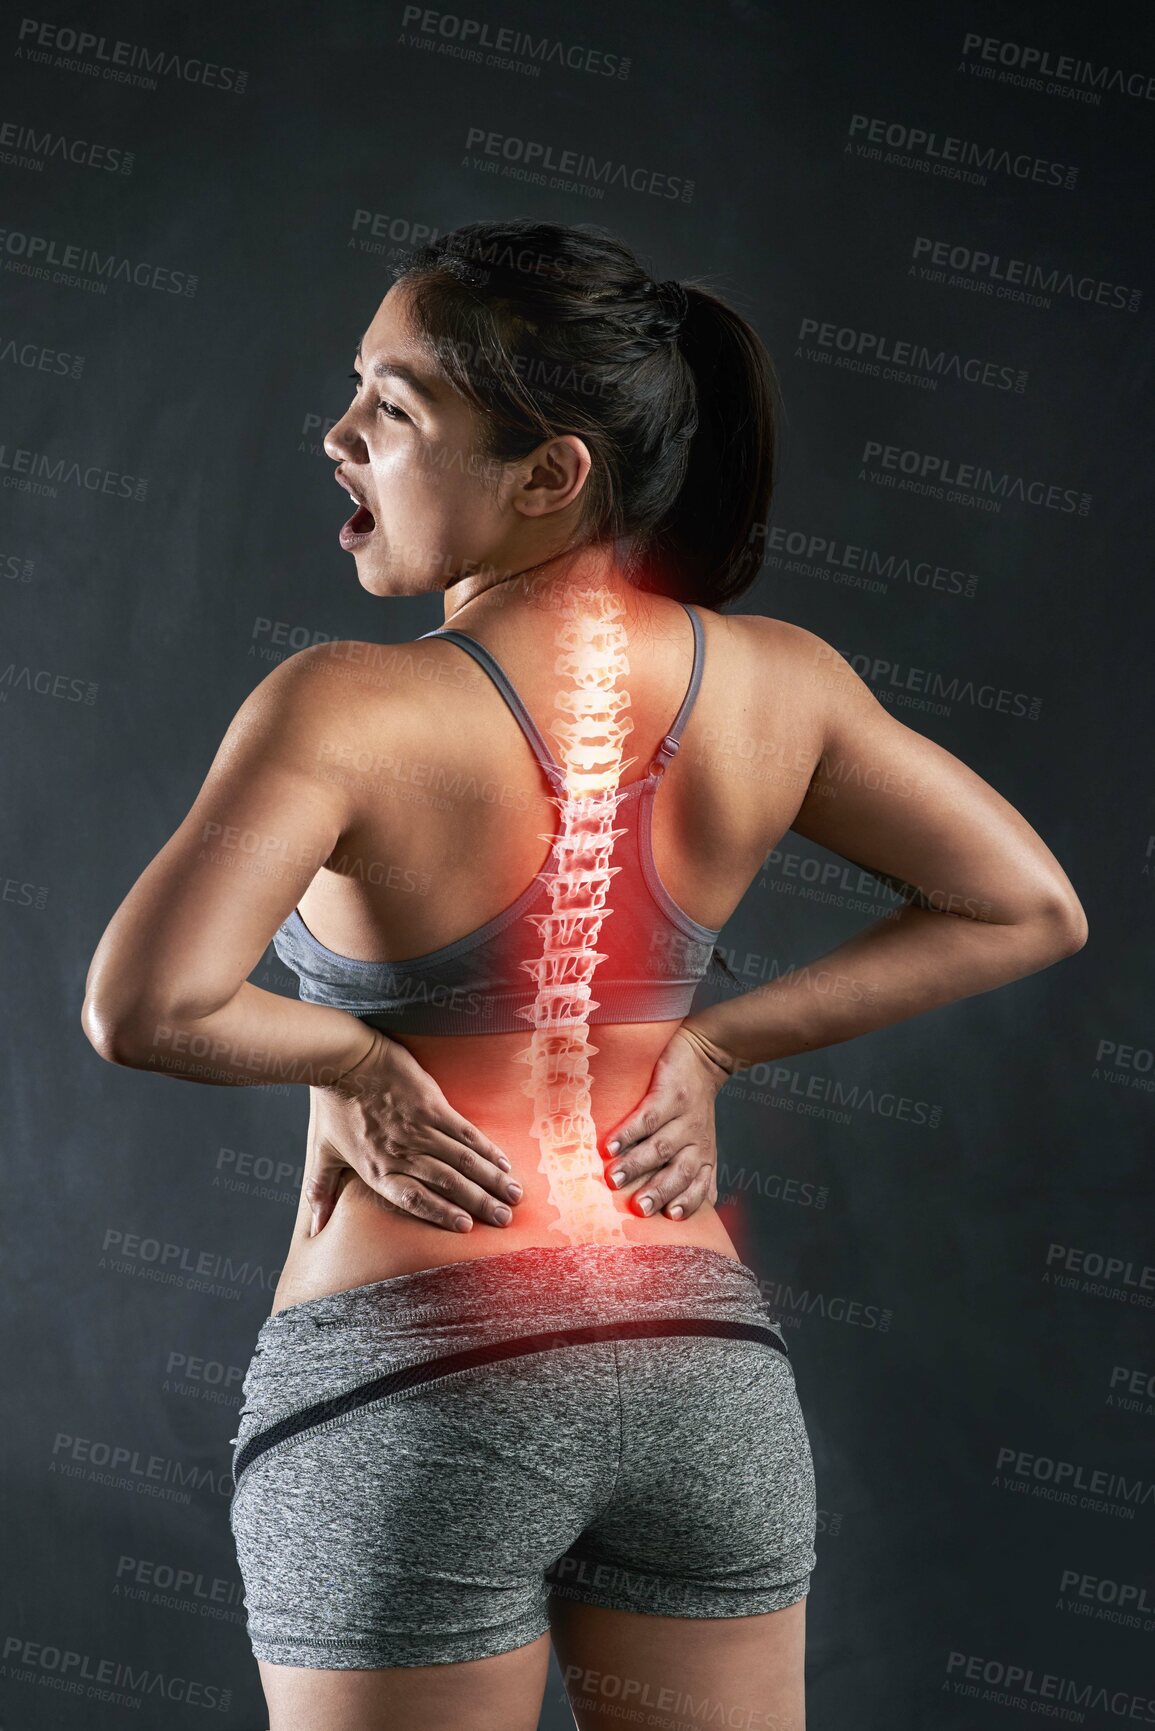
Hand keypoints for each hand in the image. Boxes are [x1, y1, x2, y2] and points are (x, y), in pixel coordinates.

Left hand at [303, 1029, 524, 1237]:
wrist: (342, 1060)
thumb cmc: (331, 1106)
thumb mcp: (320, 1152)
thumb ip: (320, 1191)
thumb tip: (312, 1227)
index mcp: (376, 1170)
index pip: (415, 1200)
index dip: (442, 1214)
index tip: (467, 1228)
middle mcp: (401, 1154)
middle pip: (447, 1184)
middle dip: (480, 1203)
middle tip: (505, 1219)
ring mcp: (418, 1129)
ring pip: (462, 1161)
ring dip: (490, 1179)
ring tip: (513, 1195)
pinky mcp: (431, 1105)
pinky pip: (464, 1132)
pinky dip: (486, 1148)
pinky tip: (502, 1161)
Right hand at [601, 1024, 734, 1219]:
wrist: (703, 1055)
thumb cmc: (693, 1106)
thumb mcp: (701, 1141)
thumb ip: (696, 1174)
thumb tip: (681, 1215)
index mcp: (704, 1155)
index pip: (699, 1186)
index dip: (687, 1202)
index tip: (668, 1216)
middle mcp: (697, 1139)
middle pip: (680, 1170)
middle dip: (660, 1190)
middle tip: (638, 1208)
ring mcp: (684, 1116)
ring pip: (661, 1146)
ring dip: (637, 1164)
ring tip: (613, 1178)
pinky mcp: (670, 1094)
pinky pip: (648, 1117)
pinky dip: (628, 1133)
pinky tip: (610, 1146)